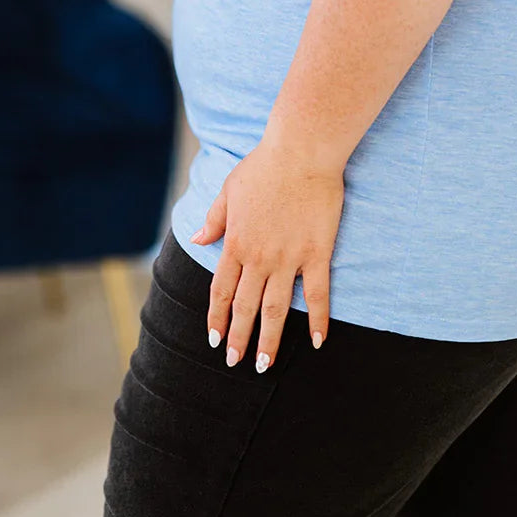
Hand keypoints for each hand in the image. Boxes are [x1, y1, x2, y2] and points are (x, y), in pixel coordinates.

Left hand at [190, 129, 344, 372]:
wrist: (302, 151)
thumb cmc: (264, 165)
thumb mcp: (229, 189)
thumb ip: (215, 219)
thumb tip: (198, 239)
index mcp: (236, 242)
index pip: (222, 290)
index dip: (217, 317)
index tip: (215, 340)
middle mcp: (259, 257)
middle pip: (246, 307)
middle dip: (239, 338)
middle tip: (236, 363)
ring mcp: (289, 258)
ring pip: (277, 309)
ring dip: (269, 339)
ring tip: (265, 365)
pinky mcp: (316, 253)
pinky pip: (318, 294)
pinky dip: (317, 320)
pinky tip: (317, 341)